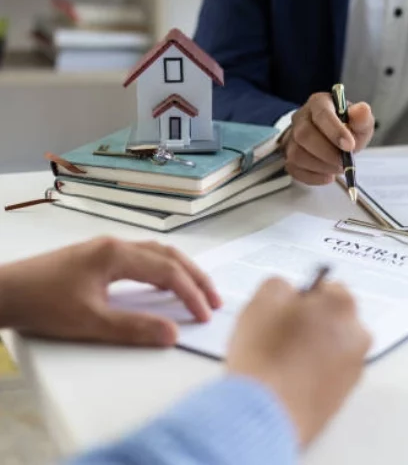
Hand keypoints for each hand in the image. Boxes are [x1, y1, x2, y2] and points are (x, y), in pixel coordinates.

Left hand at [0, 237, 221, 345]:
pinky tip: (164, 283)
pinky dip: (164, 269)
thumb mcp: (90, 321)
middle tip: (215, 300)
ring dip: (181, 271)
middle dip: (196, 277)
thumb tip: (173, 333)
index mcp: (117, 255)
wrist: (3, 292)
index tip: (206, 314)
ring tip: (198, 291)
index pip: (168, 271)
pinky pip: (143, 257)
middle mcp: (116, 245)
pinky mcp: (99, 256)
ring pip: (157, 253)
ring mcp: (107, 248)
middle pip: (169, 255)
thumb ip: (134, 327)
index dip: (191, 293)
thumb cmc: (42, 304)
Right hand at [227, 277, 370, 445]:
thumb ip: (280, 285)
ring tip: (280, 359)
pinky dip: (312, 372)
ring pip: (331, 346)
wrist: (265, 412)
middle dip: (311, 322)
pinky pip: (328, 373)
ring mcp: (353, 368)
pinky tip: (286, 378)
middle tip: (280, 333)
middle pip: (332, 318)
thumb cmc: (265, 356)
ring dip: (312, 348)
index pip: (325, 287)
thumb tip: (287, 292)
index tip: (285, 307)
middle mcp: (357, 335)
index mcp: (341, 305)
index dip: (300, 296)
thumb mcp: (262, 300)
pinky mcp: (343, 397)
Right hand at [282, 93, 374, 184]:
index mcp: (319, 103)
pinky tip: (328, 175)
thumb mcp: (360, 122)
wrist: (332, 140)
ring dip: (321, 166)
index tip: (350, 146)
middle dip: (327, 153)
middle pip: (304, 135)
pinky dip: (314, 177)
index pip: (322, 114)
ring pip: (297, 154)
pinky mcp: (288, 157)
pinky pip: (294, 169)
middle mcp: (301, 118)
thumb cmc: (346, 129)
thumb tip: (361, 110)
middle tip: (344, 162)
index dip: (335, 131)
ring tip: (337, 167)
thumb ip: (362, 118)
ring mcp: (291, 138)